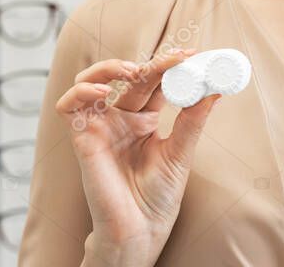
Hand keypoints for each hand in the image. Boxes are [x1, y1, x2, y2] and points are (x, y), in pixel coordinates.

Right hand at [55, 48, 220, 264]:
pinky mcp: (82, 138)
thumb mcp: (181, 152)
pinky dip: (82, 91)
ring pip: (92, 80)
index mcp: (145, 120)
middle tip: (173, 59)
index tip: (191, 55)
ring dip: (109, 67)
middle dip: (150, 63)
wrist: (140, 230)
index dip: (169, 65)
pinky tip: (104, 93)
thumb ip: (192, 120)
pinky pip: (69, 106)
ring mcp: (100, 126)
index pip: (154, 81)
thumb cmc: (159, 197)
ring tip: (132, 71)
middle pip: (129, 76)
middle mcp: (121, 118)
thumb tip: (214, 89)